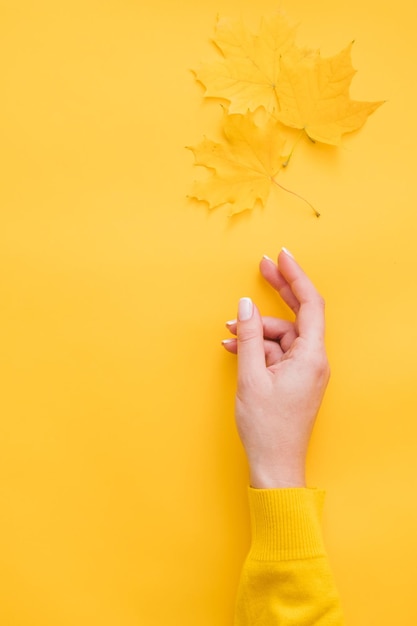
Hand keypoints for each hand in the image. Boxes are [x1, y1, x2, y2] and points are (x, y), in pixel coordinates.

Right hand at [222, 248, 329, 488]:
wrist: (275, 465)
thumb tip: (245, 306)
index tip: (282, 257)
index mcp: (311, 356)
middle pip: (298, 314)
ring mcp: (304, 370)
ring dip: (254, 331)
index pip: (310, 304)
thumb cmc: (267, 427)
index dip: (296, 276)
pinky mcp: (294, 378)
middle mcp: (313, 360)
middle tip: (261, 266)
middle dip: (278, 291)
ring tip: (228, 335)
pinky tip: (234, 349)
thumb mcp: (251, 376)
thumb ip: (248, 337)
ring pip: (280, 336)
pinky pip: (275, 353)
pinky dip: (256, 349)